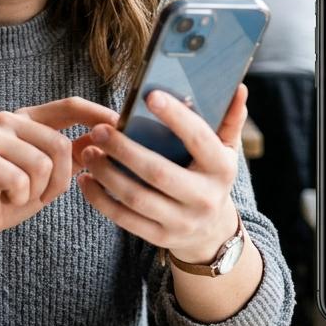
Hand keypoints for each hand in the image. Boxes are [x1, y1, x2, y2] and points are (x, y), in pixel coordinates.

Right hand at [0, 97, 119, 251]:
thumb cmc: (8, 196)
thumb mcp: (51, 175)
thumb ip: (75, 154)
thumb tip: (109, 136)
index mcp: (28, 119)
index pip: (69, 105)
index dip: (97, 114)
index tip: (121, 125)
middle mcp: (8, 120)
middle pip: (61, 144)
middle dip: (59, 180)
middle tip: (39, 194)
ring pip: (42, 164)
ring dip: (37, 191)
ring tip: (18, 194)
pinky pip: (20, 180)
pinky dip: (18, 198)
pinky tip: (2, 196)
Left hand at [78, 85, 248, 264]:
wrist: (210, 232)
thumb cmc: (210, 177)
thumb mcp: (226, 151)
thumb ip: (229, 120)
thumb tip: (239, 88)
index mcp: (221, 170)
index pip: (199, 139)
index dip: (176, 117)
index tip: (150, 95)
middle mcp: (204, 198)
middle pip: (158, 172)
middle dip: (125, 150)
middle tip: (100, 129)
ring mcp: (181, 222)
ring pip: (136, 197)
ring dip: (107, 173)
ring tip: (88, 151)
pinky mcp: (159, 237)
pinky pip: (124, 219)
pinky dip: (100, 199)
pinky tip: (85, 179)